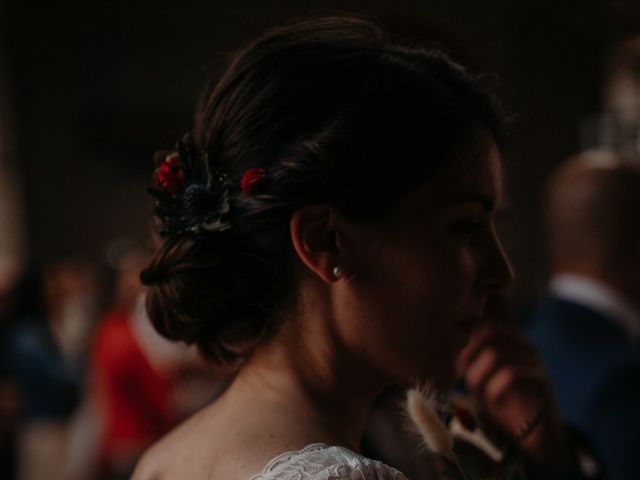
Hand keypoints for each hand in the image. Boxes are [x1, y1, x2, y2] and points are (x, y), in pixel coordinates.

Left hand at [457, 325, 569, 465]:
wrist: (532, 431)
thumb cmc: (503, 401)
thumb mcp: (481, 377)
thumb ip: (469, 359)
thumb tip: (451, 343)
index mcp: (513, 341)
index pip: (486, 326)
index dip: (467, 343)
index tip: (460, 366)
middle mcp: (526, 345)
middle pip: (489, 336)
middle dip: (471, 357)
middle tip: (467, 379)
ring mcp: (536, 360)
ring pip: (496, 355)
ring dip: (479, 375)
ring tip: (478, 392)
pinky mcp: (543, 379)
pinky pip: (511, 373)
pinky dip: (494, 387)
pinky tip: (491, 400)